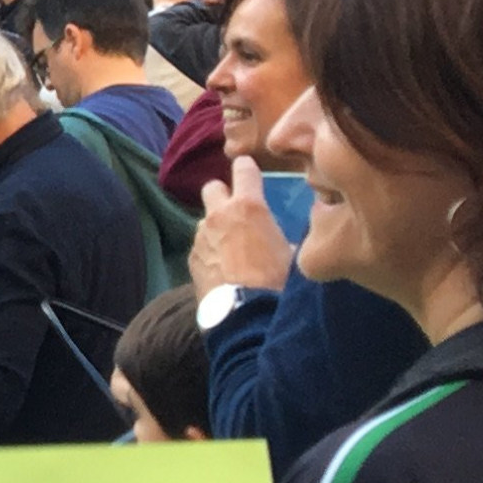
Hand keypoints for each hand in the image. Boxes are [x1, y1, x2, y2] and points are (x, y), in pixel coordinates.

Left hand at [192, 159, 295, 293]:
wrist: (247, 313)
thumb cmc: (277, 279)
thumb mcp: (292, 252)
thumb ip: (282, 235)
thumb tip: (286, 238)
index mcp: (248, 205)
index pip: (243, 169)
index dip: (247, 169)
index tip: (249, 171)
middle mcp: (218, 215)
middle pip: (212, 188)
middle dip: (222, 195)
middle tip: (235, 210)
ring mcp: (200, 236)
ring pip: (205, 221)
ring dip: (215, 228)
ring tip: (231, 248)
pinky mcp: (191, 259)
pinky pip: (200, 247)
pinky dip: (209, 252)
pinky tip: (222, 268)